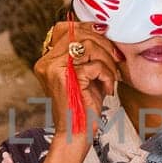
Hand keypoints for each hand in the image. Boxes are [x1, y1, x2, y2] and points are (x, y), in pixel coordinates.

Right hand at [33, 17, 123, 138]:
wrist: (77, 135)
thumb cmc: (84, 107)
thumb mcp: (87, 74)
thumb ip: (88, 53)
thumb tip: (101, 29)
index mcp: (47, 61)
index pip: (64, 29)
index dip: (86, 27)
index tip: (105, 34)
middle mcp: (46, 63)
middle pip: (77, 34)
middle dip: (103, 43)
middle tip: (116, 59)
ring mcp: (53, 69)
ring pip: (87, 45)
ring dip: (107, 60)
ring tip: (111, 76)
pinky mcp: (65, 78)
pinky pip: (94, 65)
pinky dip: (107, 75)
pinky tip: (107, 89)